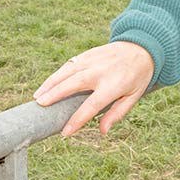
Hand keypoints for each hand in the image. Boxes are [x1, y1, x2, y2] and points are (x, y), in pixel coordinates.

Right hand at [33, 41, 154, 136]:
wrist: (141, 47)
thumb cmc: (137, 76)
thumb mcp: (134, 97)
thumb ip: (117, 113)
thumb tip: (102, 131)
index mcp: (114, 85)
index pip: (92, 105)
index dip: (78, 120)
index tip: (65, 132)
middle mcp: (101, 71)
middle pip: (74, 83)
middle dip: (56, 94)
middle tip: (40, 105)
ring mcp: (93, 60)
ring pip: (67, 71)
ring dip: (51, 83)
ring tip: (37, 97)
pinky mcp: (88, 54)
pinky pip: (70, 64)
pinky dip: (57, 74)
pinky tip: (47, 85)